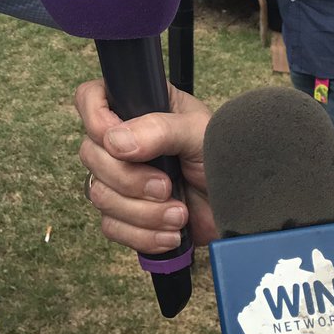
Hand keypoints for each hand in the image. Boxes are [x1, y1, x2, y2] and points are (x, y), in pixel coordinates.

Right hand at [74, 78, 216, 253]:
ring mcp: (122, 179)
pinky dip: (143, 234)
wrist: (244, 209)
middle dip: (128, 179)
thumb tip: (115, 141)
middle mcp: (124, 141)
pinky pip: (112, 226)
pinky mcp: (127, 215)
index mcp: (139, 108)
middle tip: (166, 186)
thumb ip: (159, 129)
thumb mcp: (198, 133)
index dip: (95, 118)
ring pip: (99, 194)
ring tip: (179, 213)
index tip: (118, 142)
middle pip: (90, 154)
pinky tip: (172, 233)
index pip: (90, 98)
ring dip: (142, 212)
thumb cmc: (226, 159)